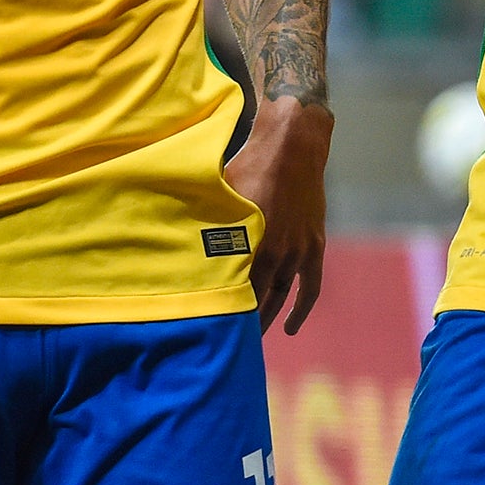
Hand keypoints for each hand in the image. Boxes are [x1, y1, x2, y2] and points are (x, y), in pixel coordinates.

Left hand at [224, 96, 332, 334]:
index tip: (202, 327)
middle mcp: (276, 253)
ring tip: (250, 337)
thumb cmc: (249, 164)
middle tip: (223, 339)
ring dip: (267, 317)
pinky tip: (290, 328)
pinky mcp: (314, 245)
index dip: (218, 310)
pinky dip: (300, 309)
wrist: (294, 145)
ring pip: (280, 296)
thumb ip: (202, 223)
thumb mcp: (219, 194)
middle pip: (256, 299)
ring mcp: (298, 251)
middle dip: (240, 321)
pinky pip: (310, 287)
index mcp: (249, 244)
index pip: (232, 291)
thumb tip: (171, 239)